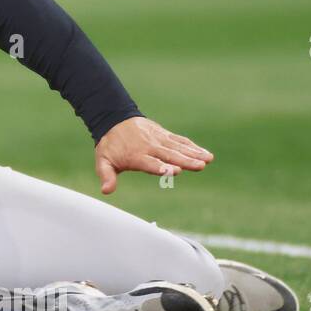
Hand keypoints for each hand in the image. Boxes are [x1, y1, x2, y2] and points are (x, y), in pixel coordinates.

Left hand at [94, 116, 212, 194]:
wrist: (114, 120)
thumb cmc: (110, 146)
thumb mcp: (103, 162)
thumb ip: (107, 176)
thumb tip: (106, 190)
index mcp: (135, 156)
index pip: (149, 163)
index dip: (161, 167)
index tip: (174, 171)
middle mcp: (149, 147)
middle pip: (169, 155)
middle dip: (184, 161)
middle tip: (199, 166)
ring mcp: (158, 139)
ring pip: (177, 147)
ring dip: (194, 153)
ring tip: (208, 159)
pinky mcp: (164, 134)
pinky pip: (179, 140)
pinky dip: (192, 146)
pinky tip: (205, 153)